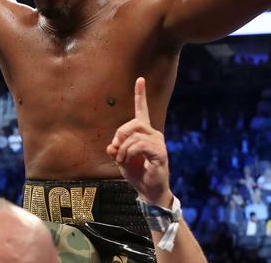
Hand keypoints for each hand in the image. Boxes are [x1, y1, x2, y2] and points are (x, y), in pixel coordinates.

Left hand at [106, 77, 171, 206]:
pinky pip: (140, 145)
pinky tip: (127, 160)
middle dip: (120, 134)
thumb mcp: (121, 161)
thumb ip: (115, 151)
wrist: (150, 190)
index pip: (142, 109)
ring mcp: (158, 142)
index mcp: (144, 133)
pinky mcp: (160, 153)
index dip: (140, 94)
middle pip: (134, 123)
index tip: (140, 79)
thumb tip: (110, 147)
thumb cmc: (137, 173)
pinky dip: (128, 152)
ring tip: (121, 159)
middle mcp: (153, 134)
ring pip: (135, 135)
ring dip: (123, 148)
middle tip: (115, 147)